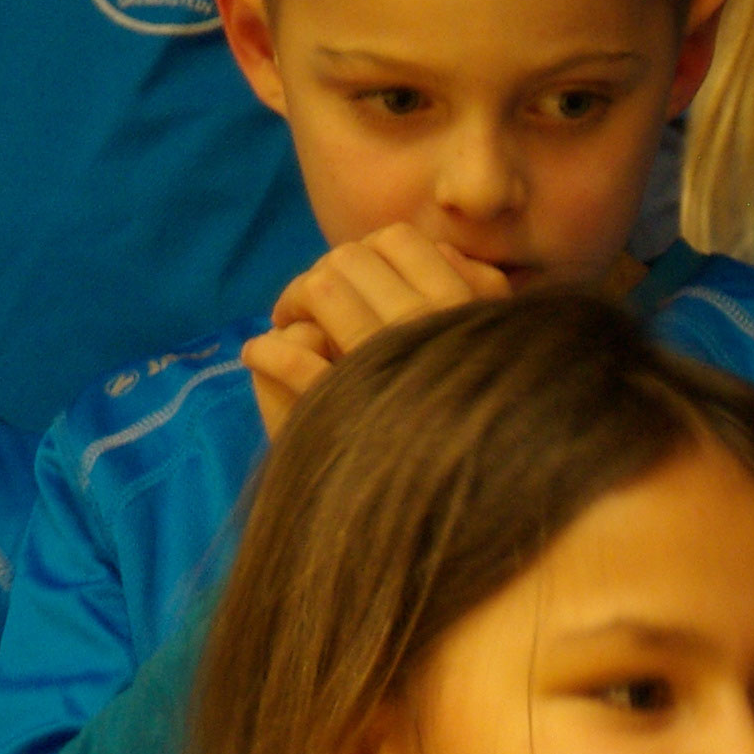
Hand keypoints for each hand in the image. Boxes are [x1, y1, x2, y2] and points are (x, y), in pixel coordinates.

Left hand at [243, 224, 510, 437]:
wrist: (470, 511)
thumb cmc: (479, 428)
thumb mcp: (496, 350)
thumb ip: (477, 294)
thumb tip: (443, 251)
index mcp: (465, 309)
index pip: (399, 241)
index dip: (364, 252)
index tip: (354, 282)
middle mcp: (430, 327)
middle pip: (351, 258)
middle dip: (320, 273)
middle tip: (308, 306)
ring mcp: (387, 365)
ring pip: (321, 289)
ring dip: (290, 301)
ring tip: (285, 324)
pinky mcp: (346, 408)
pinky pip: (288, 354)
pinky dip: (265, 350)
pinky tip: (257, 356)